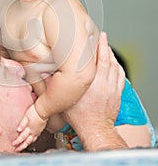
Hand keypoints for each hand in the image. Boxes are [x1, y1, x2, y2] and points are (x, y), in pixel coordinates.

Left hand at [12, 104, 47, 151]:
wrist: (44, 110)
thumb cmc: (35, 112)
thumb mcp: (26, 116)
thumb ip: (22, 124)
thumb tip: (18, 130)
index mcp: (29, 129)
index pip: (22, 137)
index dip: (17, 141)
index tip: (13, 144)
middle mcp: (33, 132)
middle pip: (26, 141)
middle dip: (21, 146)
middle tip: (17, 150)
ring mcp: (37, 131)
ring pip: (31, 141)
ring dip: (26, 144)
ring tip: (23, 147)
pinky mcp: (40, 129)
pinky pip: (36, 137)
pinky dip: (32, 140)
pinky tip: (31, 140)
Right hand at [63, 31, 126, 150]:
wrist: (95, 129)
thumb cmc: (79, 117)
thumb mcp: (62, 101)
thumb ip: (54, 86)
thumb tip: (45, 74)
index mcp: (89, 83)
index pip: (94, 60)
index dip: (94, 46)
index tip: (91, 37)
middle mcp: (102, 82)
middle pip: (106, 59)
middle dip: (103, 45)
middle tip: (101, 35)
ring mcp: (111, 87)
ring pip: (114, 65)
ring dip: (110, 54)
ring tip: (106, 45)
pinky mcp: (117, 92)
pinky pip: (120, 75)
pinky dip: (117, 65)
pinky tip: (114, 61)